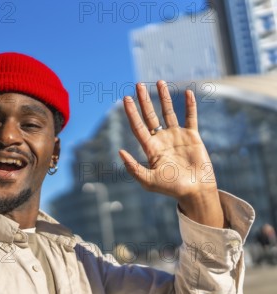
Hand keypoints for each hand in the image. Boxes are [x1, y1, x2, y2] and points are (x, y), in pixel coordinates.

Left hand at [119, 81, 225, 227]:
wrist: (194, 190)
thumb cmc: (170, 188)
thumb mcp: (147, 180)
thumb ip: (133, 167)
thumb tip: (120, 151)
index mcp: (150, 148)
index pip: (138, 126)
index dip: (132, 113)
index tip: (126, 99)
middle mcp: (162, 139)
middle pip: (150, 115)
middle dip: (144, 100)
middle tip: (138, 85)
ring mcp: (177, 136)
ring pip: (168, 112)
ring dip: (164, 97)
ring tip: (159, 82)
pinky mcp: (192, 136)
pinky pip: (190, 117)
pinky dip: (189, 105)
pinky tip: (187, 92)